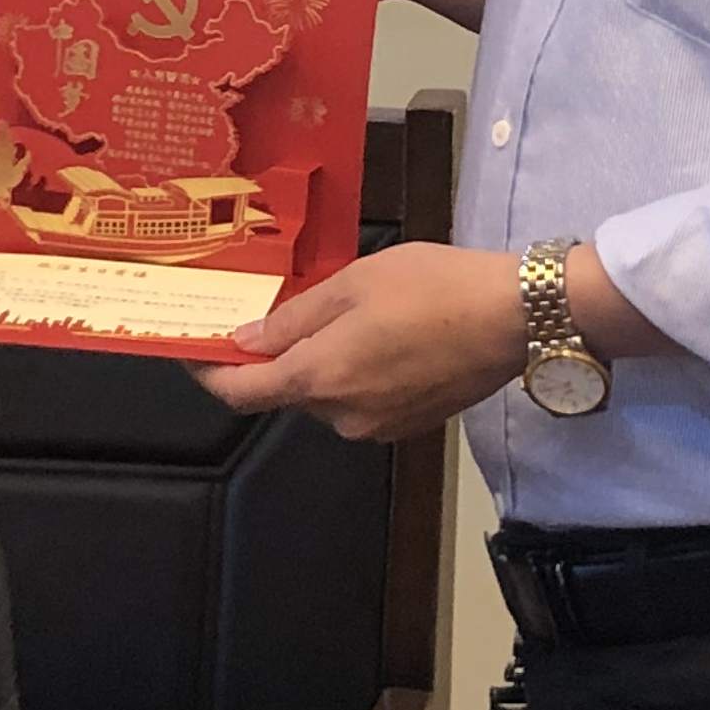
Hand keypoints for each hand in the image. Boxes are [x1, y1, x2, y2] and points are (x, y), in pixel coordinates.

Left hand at [194, 243, 526, 443]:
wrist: (514, 317)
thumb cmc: (433, 288)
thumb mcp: (352, 285)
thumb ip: (293, 318)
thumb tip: (245, 342)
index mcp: (319, 378)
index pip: (241, 392)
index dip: (210, 373)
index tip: (194, 351)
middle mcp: (342, 415)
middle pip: (288, 391)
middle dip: (279, 356)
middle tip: (288, 309)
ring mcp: (378, 425)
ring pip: (328, 395)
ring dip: (324, 362)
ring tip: (354, 314)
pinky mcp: (410, 424)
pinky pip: (364, 400)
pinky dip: (359, 373)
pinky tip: (386, 336)